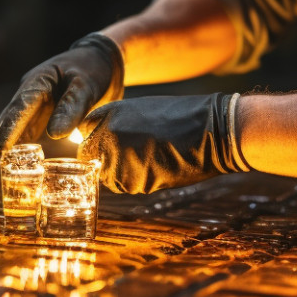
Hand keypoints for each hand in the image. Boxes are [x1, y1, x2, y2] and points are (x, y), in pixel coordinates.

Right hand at [0, 33, 123, 155]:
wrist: (101, 61)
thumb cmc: (93, 69)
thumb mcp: (86, 85)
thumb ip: (72, 107)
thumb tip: (54, 135)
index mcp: (39, 80)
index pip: (21, 106)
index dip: (10, 126)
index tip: (1, 145)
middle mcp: (32, 92)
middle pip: (11, 114)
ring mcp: (35, 103)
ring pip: (16, 122)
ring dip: (5, 137)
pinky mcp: (43, 113)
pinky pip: (27, 127)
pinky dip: (18, 139)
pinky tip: (9, 152)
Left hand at [76, 93, 249, 193]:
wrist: (211, 131)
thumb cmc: (179, 117)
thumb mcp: (140, 110)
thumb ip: (114, 124)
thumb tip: (98, 142)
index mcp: (110, 113)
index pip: (84, 130)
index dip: (96, 138)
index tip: (108, 142)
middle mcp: (108, 135)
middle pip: (89, 155)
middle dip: (103, 158)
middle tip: (131, 154)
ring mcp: (120, 159)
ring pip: (106, 175)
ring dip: (120, 172)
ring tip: (149, 158)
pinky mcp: (135, 181)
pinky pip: (124, 186)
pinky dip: (136, 181)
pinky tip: (156, 167)